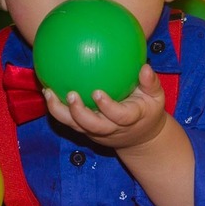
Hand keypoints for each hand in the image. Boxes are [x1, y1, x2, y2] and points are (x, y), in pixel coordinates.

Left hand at [43, 64, 167, 150]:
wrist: (140, 138)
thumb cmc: (148, 111)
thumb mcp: (156, 98)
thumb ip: (151, 83)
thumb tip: (145, 67)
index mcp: (129, 120)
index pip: (118, 117)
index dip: (107, 107)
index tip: (97, 92)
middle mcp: (110, 129)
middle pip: (92, 126)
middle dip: (79, 113)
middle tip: (71, 94)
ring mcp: (96, 132)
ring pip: (75, 126)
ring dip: (60, 112)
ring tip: (48, 92)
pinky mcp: (86, 131)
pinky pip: (69, 121)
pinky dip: (57, 109)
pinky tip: (47, 91)